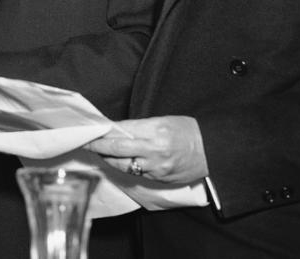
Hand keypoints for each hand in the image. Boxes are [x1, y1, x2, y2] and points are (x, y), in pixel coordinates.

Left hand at [84, 116, 208, 183]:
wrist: (213, 151)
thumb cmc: (189, 131)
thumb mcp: (164, 121)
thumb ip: (141, 126)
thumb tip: (117, 130)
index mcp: (155, 130)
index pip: (121, 130)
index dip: (104, 131)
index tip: (92, 130)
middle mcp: (154, 149)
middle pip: (116, 148)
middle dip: (98, 146)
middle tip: (85, 143)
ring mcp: (156, 166)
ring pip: (122, 164)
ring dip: (108, 158)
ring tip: (99, 152)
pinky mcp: (159, 178)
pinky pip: (135, 173)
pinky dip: (125, 166)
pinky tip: (118, 161)